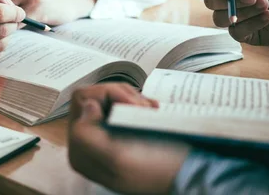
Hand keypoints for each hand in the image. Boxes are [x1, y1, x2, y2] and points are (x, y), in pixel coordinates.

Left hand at [68, 84, 189, 194]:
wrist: (187, 174)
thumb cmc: (156, 168)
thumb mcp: (117, 158)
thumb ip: (88, 134)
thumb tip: (86, 105)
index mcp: (81, 150)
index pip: (82, 99)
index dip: (108, 94)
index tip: (133, 106)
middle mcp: (89, 141)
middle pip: (96, 95)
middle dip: (122, 95)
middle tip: (145, 108)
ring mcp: (107, 133)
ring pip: (111, 95)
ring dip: (134, 99)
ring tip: (151, 111)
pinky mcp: (123, 128)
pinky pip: (124, 102)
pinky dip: (140, 102)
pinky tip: (153, 111)